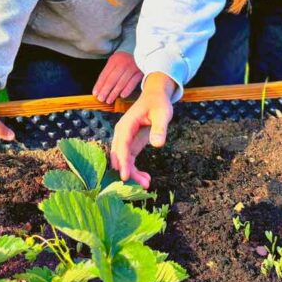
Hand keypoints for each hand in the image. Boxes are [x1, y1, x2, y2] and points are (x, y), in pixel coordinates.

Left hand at [92, 51, 143, 104]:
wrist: (144, 56)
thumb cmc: (126, 62)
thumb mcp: (116, 63)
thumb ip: (109, 73)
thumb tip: (100, 88)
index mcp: (114, 59)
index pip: (104, 74)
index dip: (99, 85)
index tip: (95, 93)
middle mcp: (123, 62)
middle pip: (112, 79)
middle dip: (105, 90)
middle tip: (101, 98)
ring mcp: (132, 67)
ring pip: (121, 82)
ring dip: (114, 93)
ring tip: (109, 100)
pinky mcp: (140, 72)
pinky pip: (132, 83)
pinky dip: (127, 90)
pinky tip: (122, 96)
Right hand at [109, 73, 176, 188]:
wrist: (155, 97)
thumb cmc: (158, 103)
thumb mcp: (162, 114)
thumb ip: (159, 129)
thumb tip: (157, 144)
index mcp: (126, 125)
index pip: (122, 146)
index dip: (123, 162)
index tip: (125, 177)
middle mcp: (122, 133)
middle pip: (120, 155)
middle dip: (128, 171)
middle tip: (143, 184)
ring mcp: (125, 139)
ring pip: (123, 160)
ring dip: (132, 172)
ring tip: (147, 183)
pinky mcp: (131, 144)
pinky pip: (129, 159)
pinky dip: (135, 169)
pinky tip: (145, 177)